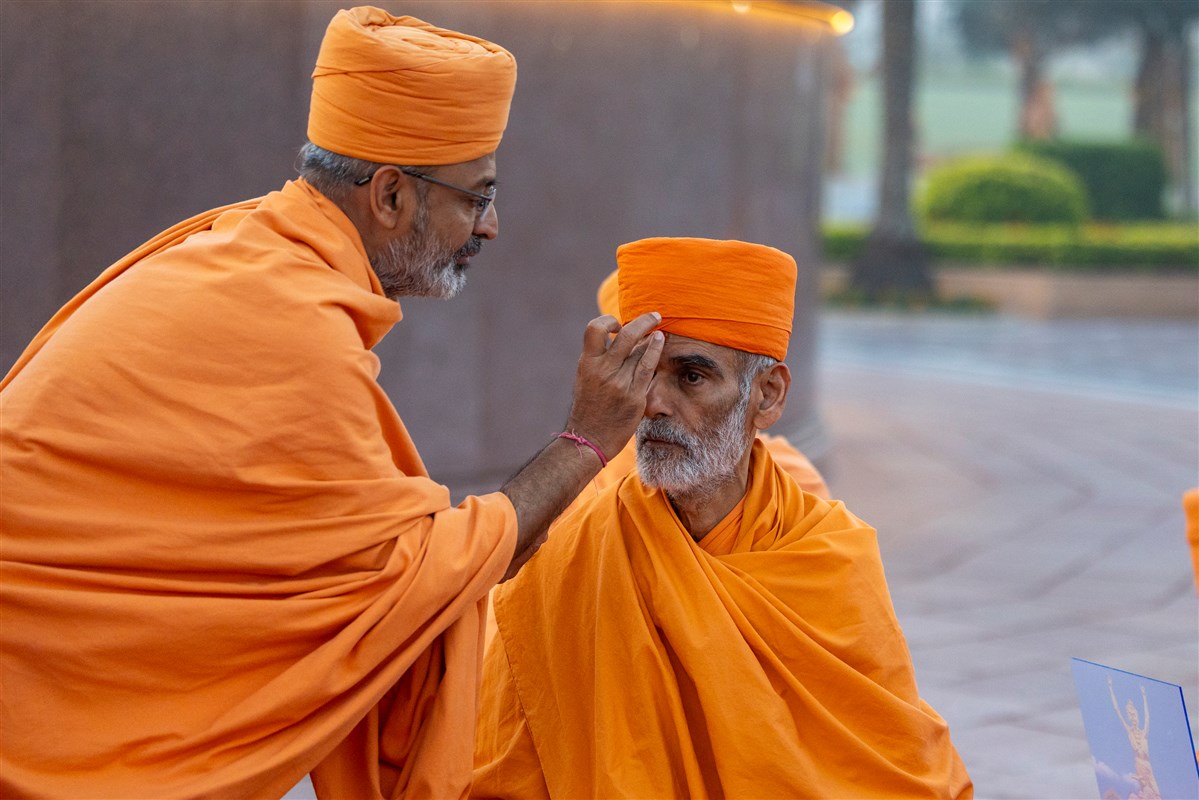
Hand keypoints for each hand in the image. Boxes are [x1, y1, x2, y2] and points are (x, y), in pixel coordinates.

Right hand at [563, 312, 663, 459]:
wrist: (588, 439)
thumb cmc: (589, 408)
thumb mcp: (586, 378)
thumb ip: (599, 359)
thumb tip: (616, 338)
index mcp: (587, 364)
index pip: (594, 329)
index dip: (608, 321)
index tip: (618, 324)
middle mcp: (603, 370)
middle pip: (626, 335)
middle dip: (642, 321)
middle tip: (654, 316)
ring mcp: (619, 383)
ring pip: (640, 349)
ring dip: (652, 335)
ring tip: (659, 329)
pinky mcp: (633, 396)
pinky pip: (648, 367)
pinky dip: (655, 350)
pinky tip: (660, 341)